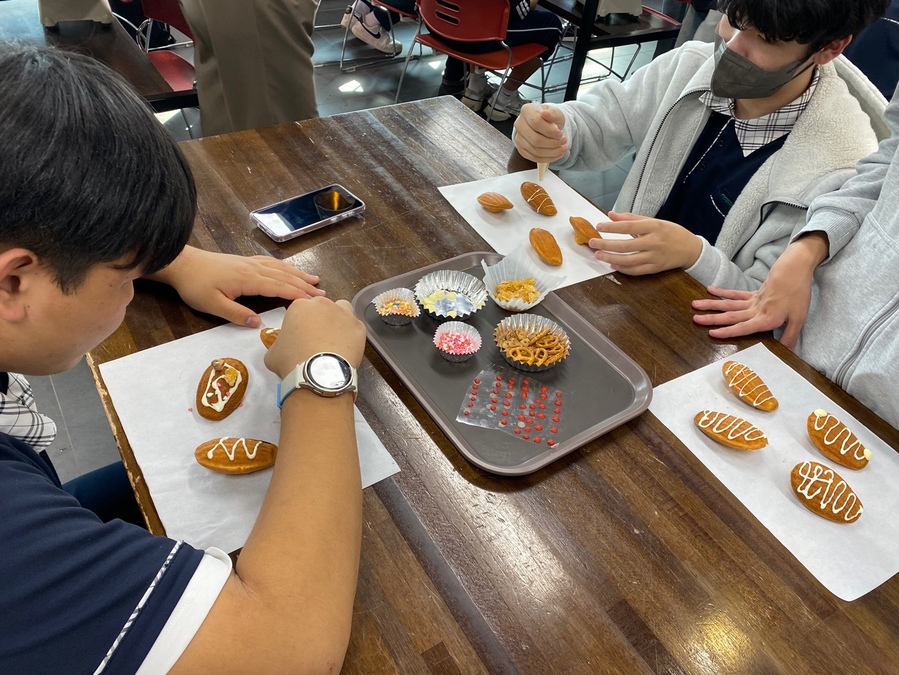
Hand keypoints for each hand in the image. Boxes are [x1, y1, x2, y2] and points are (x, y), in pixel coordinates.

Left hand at [149, 246, 325, 326]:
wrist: (181, 263)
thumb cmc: (195, 286)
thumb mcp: (212, 305)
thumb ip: (236, 314)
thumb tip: (258, 324)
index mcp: (248, 280)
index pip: (279, 287)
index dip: (299, 294)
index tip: (315, 301)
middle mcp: (253, 269)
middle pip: (284, 276)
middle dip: (304, 285)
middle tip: (323, 293)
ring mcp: (249, 263)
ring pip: (279, 268)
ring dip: (298, 274)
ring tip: (314, 279)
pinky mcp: (244, 261)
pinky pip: (270, 262)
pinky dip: (284, 265)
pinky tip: (290, 267)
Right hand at [265, 297, 365, 378]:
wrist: (317, 375)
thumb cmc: (291, 362)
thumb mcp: (272, 354)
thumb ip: (278, 344)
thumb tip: (281, 349)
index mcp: (300, 306)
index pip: (303, 308)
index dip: (303, 322)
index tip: (303, 334)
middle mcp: (323, 304)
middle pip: (324, 307)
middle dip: (322, 319)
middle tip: (319, 338)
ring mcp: (343, 314)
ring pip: (343, 310)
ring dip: (340, 320)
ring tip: (336, 339)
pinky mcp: (358, 327)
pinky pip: (356, 328)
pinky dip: (352, 336)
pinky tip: (347, 349)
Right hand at [513, 103, 567, 163]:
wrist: (547, 125)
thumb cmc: (551, 118)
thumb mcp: (556, 112)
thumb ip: (552, 113)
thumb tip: (545, 114)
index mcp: (526, 111)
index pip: (536, 122)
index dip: (549, 131)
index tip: (560, 134)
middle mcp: (519, 124)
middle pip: (535, 139)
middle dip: (552, 143)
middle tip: (563, 141)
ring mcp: (519, 138)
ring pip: (535, 150)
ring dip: (552, 152)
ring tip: (562, 148)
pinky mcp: (522, 150)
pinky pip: (535, 158)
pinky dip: (548, 158)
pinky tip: (557, 153)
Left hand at [589, 212, 701, 274]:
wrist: (691, 249)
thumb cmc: (670, 232)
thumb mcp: (654, 221)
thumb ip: (631, 218)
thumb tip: (611, 215)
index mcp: (654, 227)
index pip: (628, 227)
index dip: (612, 227)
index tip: (598, 226)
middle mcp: (654, 242)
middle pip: (626, 246)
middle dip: (606, 245)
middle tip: (592, 243)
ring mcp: (655, 257)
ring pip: (629, 261)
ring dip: (611, 259)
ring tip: (598, 255)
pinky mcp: (655, 269)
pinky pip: (636, 271)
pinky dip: (622, 269)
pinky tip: (612, 264)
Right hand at [691, 233, 827, 347]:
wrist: (796, 269)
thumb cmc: (798, 295)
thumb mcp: (799, 318)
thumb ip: (789, 336)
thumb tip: (785, 352)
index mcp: (766, 318)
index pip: (744, 327)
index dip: (728, 331)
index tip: (712, 333)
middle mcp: (755, 310)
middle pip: (730, 316)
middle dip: (711, 318)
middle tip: (694, 319)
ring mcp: (752, 301)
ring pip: (728, 304)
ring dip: (710, 305)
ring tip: (694, 305)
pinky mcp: (752, 294)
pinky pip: (734, 294)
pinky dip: (721, 292)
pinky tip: (709, 290)